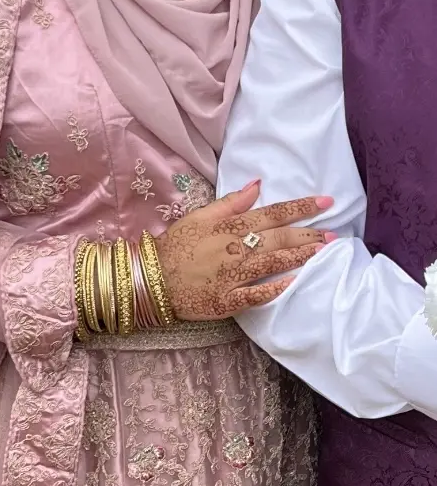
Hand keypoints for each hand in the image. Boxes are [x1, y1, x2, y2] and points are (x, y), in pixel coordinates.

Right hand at [155, 181, 334, 320]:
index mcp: (229, 227)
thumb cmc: (175, 246)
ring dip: (300, 256)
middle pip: (278, 238)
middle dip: (308, 234)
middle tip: (334, 234)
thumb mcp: (199, 216)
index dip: (301, 207)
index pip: (272, 213)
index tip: (326, 202)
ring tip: (323, 252)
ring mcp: (231, 276)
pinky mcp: (226, 301)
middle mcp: (234, 249)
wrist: (150, 279)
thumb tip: (258, 185)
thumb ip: (231, 202)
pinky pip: (254, 294)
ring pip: (272, 262)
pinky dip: (274, 288)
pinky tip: (294, 282)